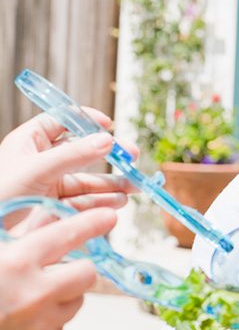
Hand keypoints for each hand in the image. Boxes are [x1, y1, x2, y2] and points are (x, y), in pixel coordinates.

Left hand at [0, 109, 137, 210]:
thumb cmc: (0, 196)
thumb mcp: (36, 169)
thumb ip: (73, 154)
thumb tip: (107, 140)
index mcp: (30, 142)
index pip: (62, 122)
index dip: (86, 120)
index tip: (108, 125)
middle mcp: (42, 162)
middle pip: (83, 153)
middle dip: (109, 156)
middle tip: (131, 157)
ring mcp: (50, 186)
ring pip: (88, 181)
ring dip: (112, 184)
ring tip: (133, 186)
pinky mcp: (56, 209)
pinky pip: (85, 203)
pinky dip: (104, 203)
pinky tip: (119, 202)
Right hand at [0, 207, 116, 329]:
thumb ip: (17, 242)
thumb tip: (49, 220)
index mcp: (15, 264)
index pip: (66, 235)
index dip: (90, 223)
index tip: (108, 217)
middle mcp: (34, 293)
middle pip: (86, 272)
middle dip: (78, 268)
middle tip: (61, 269)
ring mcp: (41, 322)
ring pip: (77, 299)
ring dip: (63, 295)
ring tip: (31, 296)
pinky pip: (61, 323)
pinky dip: (49, 319)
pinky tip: (24, 318)